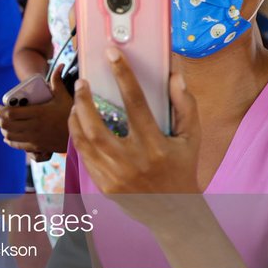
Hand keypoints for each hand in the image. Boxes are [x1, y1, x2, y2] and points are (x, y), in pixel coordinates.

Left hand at [0, 66, 71, 155]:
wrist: (81, 135)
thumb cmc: (71, 114)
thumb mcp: (64, 97)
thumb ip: (57, 81)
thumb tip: (59, 65)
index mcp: (38, 113)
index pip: (11, 113)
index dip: (0, 110)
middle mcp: (33, 127)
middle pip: (6, 125)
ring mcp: (34, 138)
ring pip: (9, 136)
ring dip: (3, 130)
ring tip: (2, 124)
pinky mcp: (36, 147)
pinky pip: (17, 145)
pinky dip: (10, 140)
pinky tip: (8, 136)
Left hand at [69, 50, 201, 205]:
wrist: (175, 212)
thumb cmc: (183, 168)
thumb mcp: (192, 138)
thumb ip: (186, 105)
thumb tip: (174, 75)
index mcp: (156, 147)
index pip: (136, 104)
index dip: (124, 76)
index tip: (112, 54)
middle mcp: (133, 162)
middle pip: (97, 128)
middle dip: (84, 101)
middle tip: (82, 82)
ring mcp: (116, 177)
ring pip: (84, 143)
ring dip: (76, 119)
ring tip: (77, 102)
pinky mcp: (105, 187)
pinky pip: (85, 157)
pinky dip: (79, 137)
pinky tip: (80, 124)